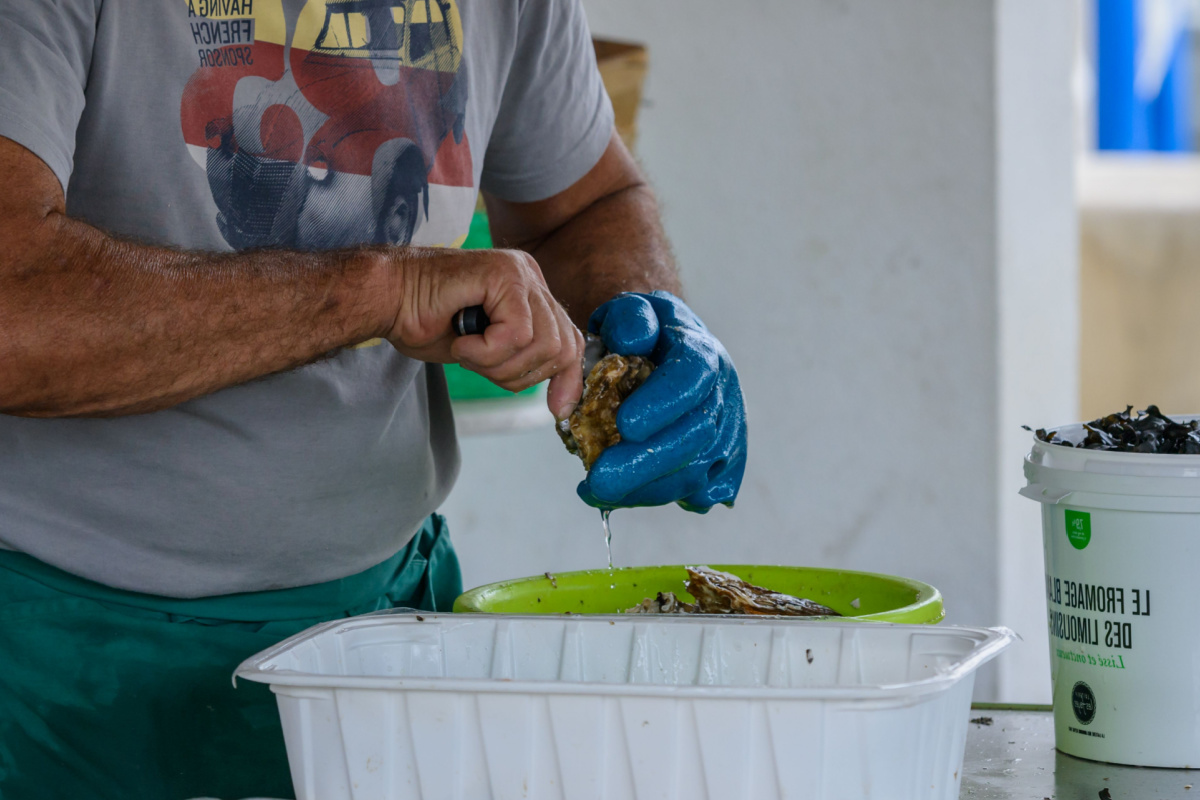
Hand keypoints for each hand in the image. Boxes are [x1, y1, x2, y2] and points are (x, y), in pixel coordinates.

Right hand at [383, 247, 583, 419]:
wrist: (386, 298)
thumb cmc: (424, 322)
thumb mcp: (487, 353)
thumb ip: (523, 361)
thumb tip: (563, 402)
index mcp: (531, 294)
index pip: (571, 342)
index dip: (569, 380)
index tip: (557, 410)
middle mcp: (531, 278)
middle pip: (562, 347)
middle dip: (520, 374)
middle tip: (478, 365)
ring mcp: (520, 272)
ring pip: (542, 342)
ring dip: (498, 363)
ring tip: (466, 351)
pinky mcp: (505, 273)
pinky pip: (518, 333)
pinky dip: (486, 351)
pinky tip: (460, 341)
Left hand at [577, 291, 746, 511]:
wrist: (661, 350)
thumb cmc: (640, 334)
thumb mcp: (629, 312)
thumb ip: (629, 318)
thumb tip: (634, 340)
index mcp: (701, 353)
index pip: (692, 379)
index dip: (662, 404)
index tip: (623, 425)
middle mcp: (723, 394)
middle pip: (697, 436)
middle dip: (646, 463)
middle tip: (598, 480)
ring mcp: (727, 431)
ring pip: (698, 471)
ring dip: (647, 489)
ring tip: (598, 491)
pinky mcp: (722, 463)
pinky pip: (700, 492)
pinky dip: (664, 497)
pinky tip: (626, 496)